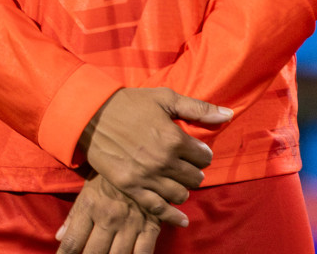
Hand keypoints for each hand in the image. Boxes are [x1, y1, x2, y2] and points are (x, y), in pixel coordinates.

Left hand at [55, 175, 161, 253]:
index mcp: (90, 207)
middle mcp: (108, 218)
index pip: (73, 241)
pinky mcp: (151, 226)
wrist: (142, 158)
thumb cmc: (109, 177)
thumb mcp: (88, 190)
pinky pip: (144, 253)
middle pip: (93, 253)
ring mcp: (130, 224)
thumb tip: (59, 237)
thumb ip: (73, 216)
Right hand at [78, 88, 230, 226]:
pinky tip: (182, 220)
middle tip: (183, 164)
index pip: (204, 156)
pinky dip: (173, 216)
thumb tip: (228, 115)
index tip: (192, 149)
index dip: (201, 152)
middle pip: (195, 177)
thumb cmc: (128, 102)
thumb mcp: (163, 97)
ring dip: (182, 188)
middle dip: (193, 170)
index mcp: (174, 138)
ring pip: (181, 194)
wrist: (89, 113)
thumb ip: (198, 108)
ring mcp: (147, 176)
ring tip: (175, 179)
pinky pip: (158, 209)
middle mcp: (163, 161)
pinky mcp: (130, 186)